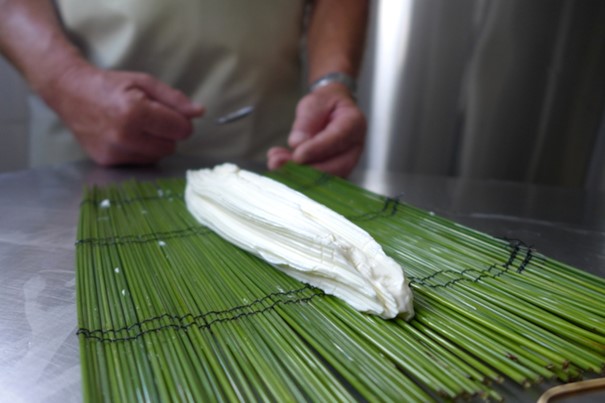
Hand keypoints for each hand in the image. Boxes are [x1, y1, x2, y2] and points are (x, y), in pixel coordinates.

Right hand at [43, 62, 203, 165]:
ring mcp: (114, 152)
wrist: (70, 93)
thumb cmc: (111, 86)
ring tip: (139, 128)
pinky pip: (140, 162)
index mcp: (136, 112)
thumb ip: (174, 99)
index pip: (180, 130)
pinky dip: (140, 151)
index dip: (181, 121)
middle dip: (169, 133)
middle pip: (171, 146)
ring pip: (157, 157)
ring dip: (155, 144)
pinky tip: (128, 137)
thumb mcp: (144, 82)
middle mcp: (124, 136)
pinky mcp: (107, 162)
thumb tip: (200, 112)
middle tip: (154, 120)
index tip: (172, 114)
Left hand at [267, 84, 365, 176]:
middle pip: (334, 166)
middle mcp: (354, 147)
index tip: (297, 156)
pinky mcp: (333, 171)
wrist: (332, 110)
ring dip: (297, 173)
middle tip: (278, 163)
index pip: (337, 140)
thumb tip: (297, 143)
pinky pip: (317, 178)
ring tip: (274, 162)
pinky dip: (296, 174)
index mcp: (354, 123)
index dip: (317, 150)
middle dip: (305, 169)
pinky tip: (279, 163)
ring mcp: (345, 162)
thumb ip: (308, 119)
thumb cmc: (327, 103)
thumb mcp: (315, 101)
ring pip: (324, 177)